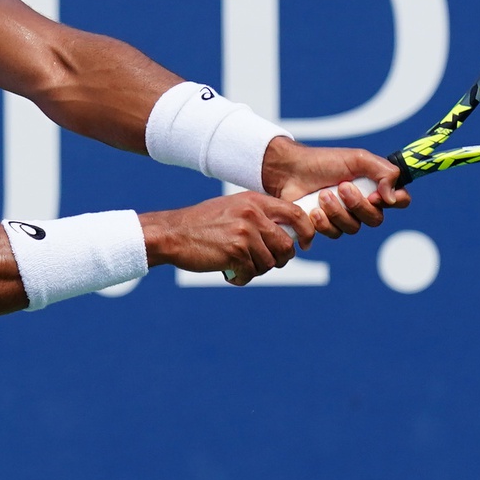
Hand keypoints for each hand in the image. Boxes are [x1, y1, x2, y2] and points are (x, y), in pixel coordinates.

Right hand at [140, 192, 316, 285]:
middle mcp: (252, 214)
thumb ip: (259, 216)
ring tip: (239, 266)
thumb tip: (288, 235)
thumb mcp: (233, 208)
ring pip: (269, 263)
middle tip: (263, 263)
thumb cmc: (203, 224)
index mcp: (255, 201)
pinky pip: (251, 274)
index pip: (295, 213)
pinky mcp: (235, 252)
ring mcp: (244, 233)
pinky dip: (241, 278)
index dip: (307, 231)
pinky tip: (229, 273)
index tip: (306, 244)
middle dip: (279, 260)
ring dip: (256, 270)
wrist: (173, 234)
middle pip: (286, 245)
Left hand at [259, 138, 410, 237]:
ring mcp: (345, 217)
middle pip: (376, 219)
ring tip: (322, 195)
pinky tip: (313, 210)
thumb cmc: (324, 161)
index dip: (395, 202)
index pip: (401, 201)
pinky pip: (334, 234)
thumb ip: (384, 173)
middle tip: (342, 187)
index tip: (376, 194)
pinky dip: (323, 222)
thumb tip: (393, 197)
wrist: (290, 170)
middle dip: (357, 205)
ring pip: (353, 228)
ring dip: (337, 211)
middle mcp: (363, 205)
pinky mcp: (326, 227)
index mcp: (375, 187)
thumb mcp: (358, 159)